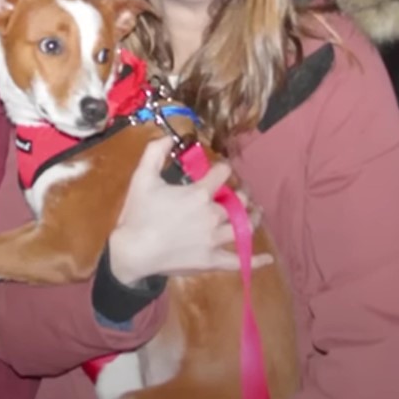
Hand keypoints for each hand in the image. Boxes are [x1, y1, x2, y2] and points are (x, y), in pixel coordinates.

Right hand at [109, 137, 270, 284]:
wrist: (132, 253)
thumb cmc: (138, 214)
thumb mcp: (142, 177)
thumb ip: (155, 152)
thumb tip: (168, 136)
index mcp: (199, 194)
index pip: (222, 173)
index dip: (222, 168)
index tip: (220, 169)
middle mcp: (213, 215)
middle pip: (238, 201)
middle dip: (239, 194)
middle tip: (237, 192)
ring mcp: (215, 240)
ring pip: (244, 227)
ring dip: (252, 218)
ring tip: (255, 212)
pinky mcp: (212, 261)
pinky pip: (239, 261)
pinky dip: (255, 260)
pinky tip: (266, 259)